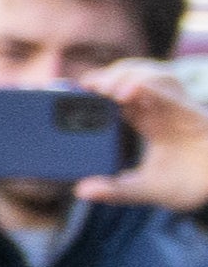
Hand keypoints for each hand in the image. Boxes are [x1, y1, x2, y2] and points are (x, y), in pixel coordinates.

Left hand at [78, 59, 207, 212]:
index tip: (73, 90)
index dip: (99, 87)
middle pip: (135, 77)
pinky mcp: (192, 112)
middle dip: (110, 76)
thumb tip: (82, 190)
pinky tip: (129, 90)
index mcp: (150, 121)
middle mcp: (163, 109)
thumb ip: (116, 190)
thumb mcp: (146, 189)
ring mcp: (178, 107)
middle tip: (84, 86)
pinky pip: (171, 92)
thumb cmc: (189, 183)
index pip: (120, 95)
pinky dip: (150, 87)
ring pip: (154, 75)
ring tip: (104, 88)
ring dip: (128, 75)